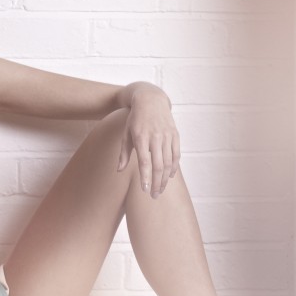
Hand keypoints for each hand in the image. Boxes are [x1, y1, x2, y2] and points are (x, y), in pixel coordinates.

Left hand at [116, 83, 180, 197]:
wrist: (151, 100)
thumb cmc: (135, 119)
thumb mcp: (126, 133)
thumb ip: (124, 153)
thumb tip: (119, 170)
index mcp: (141, 137)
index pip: (144, 161)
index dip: (145, 177)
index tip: (144, 190)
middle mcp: (156, 137)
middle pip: (158, 165)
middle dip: (156, 182)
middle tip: (154, 196)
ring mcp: (167, 136)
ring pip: (169, 162)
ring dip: (165, 178)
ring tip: (160, 189)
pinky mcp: (175, 135)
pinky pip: (176, 155)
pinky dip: (174, 167)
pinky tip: (169, 176)